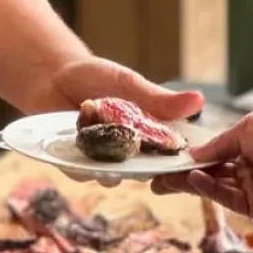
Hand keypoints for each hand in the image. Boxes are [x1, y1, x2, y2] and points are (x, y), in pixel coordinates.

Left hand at [33, 58, 204, 185]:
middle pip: (147, 173)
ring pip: (115, 177)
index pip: (173, 154)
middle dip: (151, 172)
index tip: (190, 159)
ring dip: (113, 166)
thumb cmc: (96, 77)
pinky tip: (82, 146)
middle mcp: (130, 153)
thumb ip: (159, 100)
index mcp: (150, 134)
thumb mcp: (129, 84)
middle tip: (151, 161)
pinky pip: (84, 173)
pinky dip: (83, 163)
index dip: (182, 161)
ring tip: (111, 148)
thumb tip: (200, 101)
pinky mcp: (76, 165)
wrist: (53, 75)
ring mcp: (104, 161)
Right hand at [151, 113, 252, 224]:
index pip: (210, 153)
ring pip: (211, 187)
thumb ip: (218, 144)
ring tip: (165, 178)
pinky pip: (224, 198)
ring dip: (188, 182)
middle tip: (154, 176)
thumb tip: (193, 153)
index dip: (188, 156)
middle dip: (180, 174)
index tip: (165, 157)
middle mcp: (244, 168)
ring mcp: (248, 189)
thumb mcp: (247, 130)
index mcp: (245, 146)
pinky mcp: (252, 208)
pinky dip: (207, 189)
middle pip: (206, 172)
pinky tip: (193, 179)